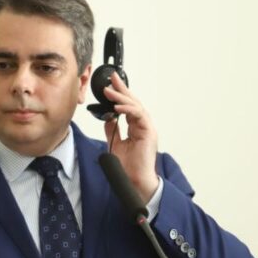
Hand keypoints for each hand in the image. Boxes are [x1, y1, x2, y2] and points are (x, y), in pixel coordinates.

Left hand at [102, 72, 158, 203]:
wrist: (134, 180)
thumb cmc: (129, 165)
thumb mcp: (115, 143)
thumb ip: (112, 129)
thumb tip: (108, 117)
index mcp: (136, 126)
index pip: (128, 106)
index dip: (120, 94)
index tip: (110, 84)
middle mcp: (143, 125)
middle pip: (133, 102)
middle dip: (122, 89)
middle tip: (112, 78)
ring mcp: (147, 127)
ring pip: (136, 106)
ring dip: (121, 98)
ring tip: (109, 92)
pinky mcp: (149, 132)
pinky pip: (139, 115)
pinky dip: (128, 109)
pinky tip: (117, 107)